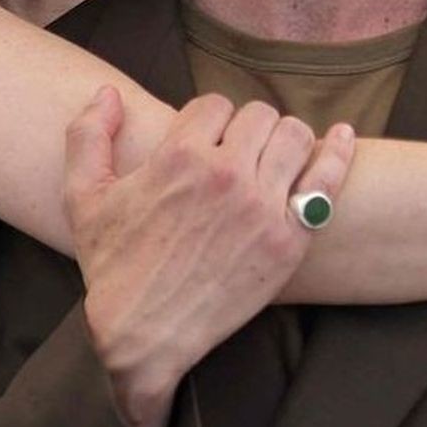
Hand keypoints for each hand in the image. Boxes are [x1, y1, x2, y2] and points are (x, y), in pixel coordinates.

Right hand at [65, 89, 355, 426]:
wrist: (143, 334)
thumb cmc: (112, 266)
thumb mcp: (83, 197)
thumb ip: (87, 136)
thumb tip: (108, 92)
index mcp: (179, 155)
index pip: (214, 105)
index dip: (209, 121)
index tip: (207, 143)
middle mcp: (225, 174)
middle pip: (258, 116)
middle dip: (247, 129)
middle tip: (240, 153)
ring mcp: (262, 206)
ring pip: (294, 137)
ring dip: (284, 140)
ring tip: (274, 158)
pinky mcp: (288, 239)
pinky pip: (326, 180)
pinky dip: (337, 153)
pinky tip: (342, 137)